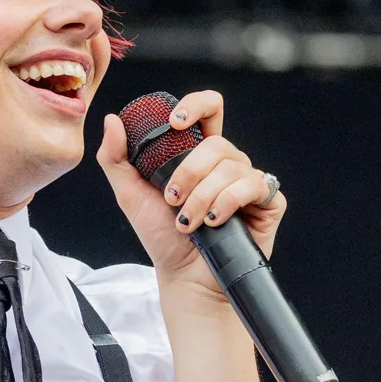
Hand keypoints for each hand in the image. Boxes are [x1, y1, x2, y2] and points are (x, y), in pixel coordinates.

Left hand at [94, 89, 285, 295]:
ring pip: (231, 167)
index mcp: (200, 152)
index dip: (196, 105)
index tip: (174, 123)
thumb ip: (116, 158)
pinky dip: (227, 203)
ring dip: (202, 197)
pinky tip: (213, 222)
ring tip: (188, 222)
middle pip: (217, 143)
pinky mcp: (268, 200)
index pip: (209, 109)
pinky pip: (252, 185)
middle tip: (172, 200)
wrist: (184, 276)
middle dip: (189, 172)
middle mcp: (227, 162)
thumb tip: (112, 119)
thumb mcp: (130, 194)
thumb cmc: (161, 236)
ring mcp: (249, 180)